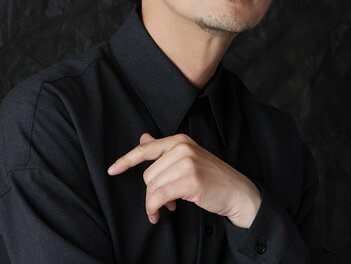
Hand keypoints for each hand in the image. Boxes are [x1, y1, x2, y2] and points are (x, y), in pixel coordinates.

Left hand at [107, 133, 260, 227]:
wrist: (238, 193)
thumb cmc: (212, 178)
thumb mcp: (188, 159)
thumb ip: (164, 150)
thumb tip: (143, 137)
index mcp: (180, 140)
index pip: (146, 149)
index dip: (126, 160)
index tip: (112, 170)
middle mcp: (183, 147)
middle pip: (148, 174)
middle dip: (153, 192)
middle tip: (167, 200)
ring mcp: (187, 162)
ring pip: (152, 186)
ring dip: (155, 203)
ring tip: (169, 206)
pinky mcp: (191, 179)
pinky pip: (159, 196)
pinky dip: (155, 208)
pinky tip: (162, 213)